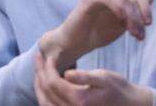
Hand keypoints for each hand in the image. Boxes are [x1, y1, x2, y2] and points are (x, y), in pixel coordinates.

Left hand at [34, 51, 152, 105]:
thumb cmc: (117, 89)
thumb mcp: (103, 77)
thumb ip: (84, 77)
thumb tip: (66, 73)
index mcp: (79, 100)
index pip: (53, 83)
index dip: (46, 68)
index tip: (46, 55)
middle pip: (46, 94)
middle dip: (39, 75)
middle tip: (37, 59)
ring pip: (46, 104)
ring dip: (39, 87)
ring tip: (38, 71)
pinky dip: (45, 97)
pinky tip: (45, 85)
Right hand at [39, 0, 153, 71]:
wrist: (75, 42)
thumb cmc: (97, 32)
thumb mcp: (121, 23)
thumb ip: (135, 11)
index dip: (146, 9)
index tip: (147, 27)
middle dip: (141, 16)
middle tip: (141, 36)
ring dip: (133, 18)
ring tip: (135, 35)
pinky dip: (120, 11)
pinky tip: (123, 25)